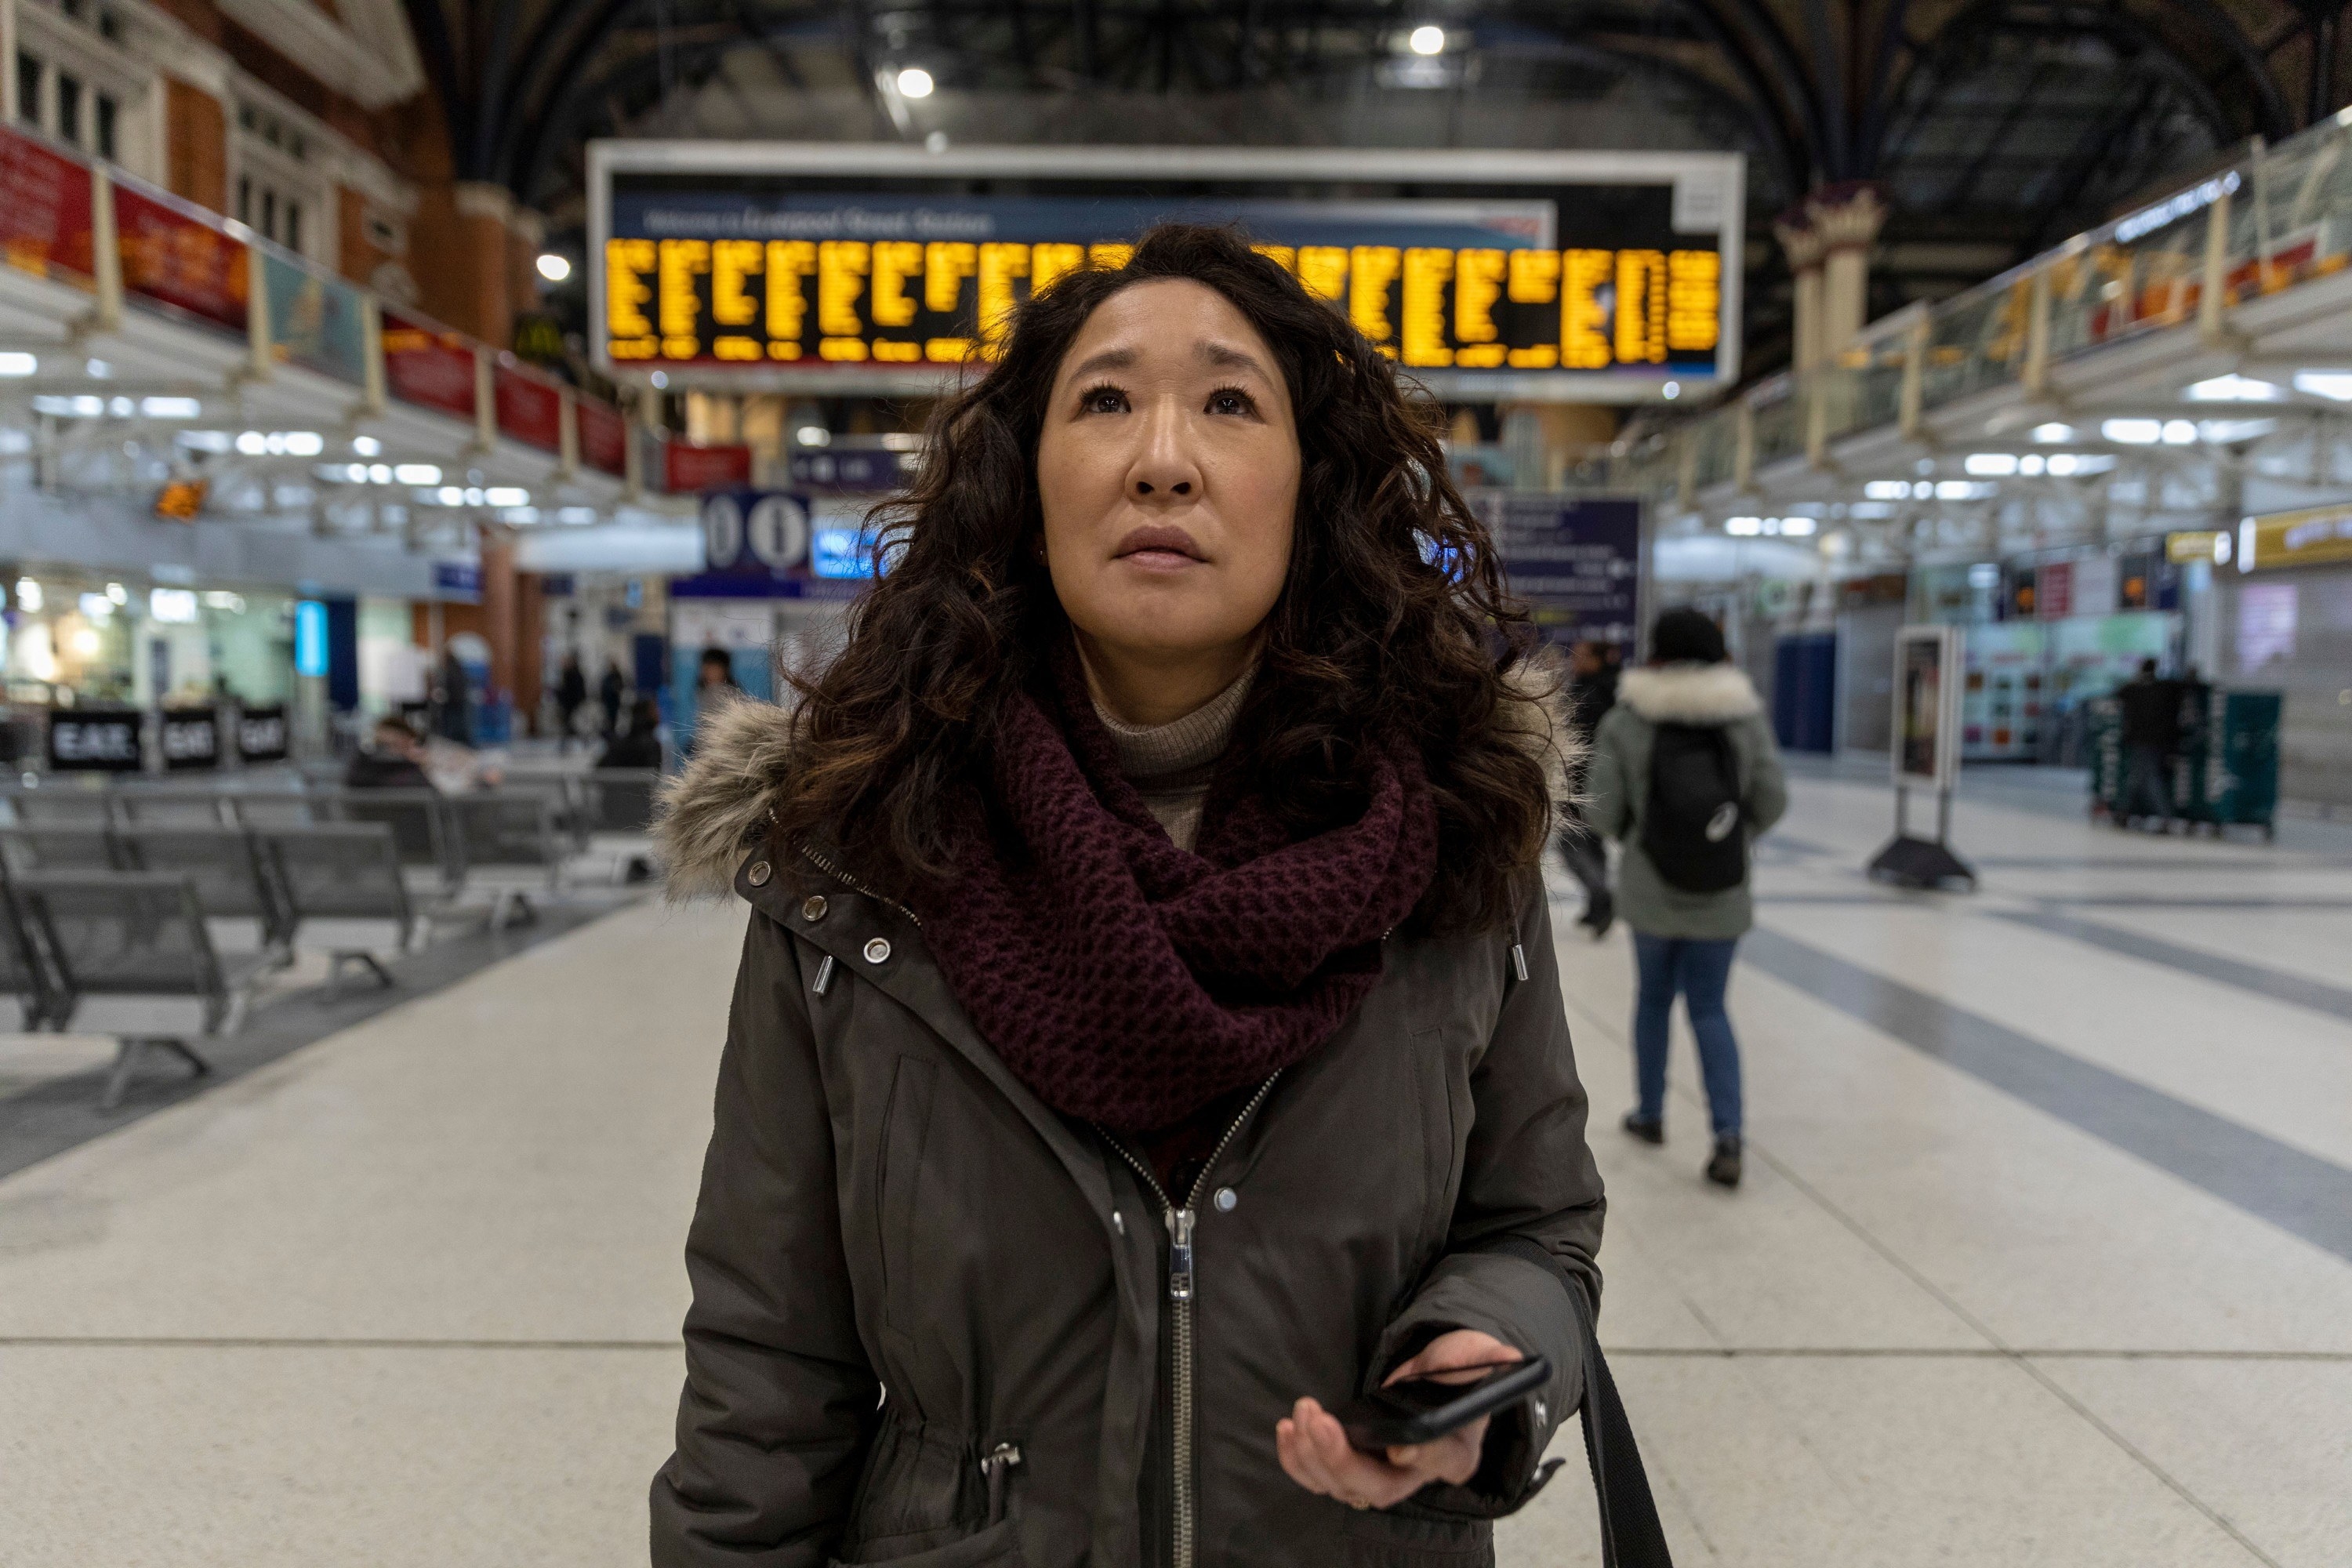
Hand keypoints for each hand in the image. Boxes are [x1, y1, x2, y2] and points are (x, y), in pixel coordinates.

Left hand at [1275, 1330, 1521, 1511]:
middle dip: (1342, 1459)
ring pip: (1343, 1487)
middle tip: (1318, 1419)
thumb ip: (1486, 1356)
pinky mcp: (1353, 1463)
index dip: (1422, 1456)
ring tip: (1300, 1415)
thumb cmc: (1457, 1369)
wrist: (1434, 1376)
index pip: (1442, 1462)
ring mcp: (1381, 1472)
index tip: (1399, 1445)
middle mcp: (1417, 1472)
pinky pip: (1321, 1477)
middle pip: (1379, 1488)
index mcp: (1457, 1450)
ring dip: (1313, 1456)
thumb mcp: (1475, 1355)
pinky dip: (1298, 1460)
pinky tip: (1286, 1429)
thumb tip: (1507, 1355)